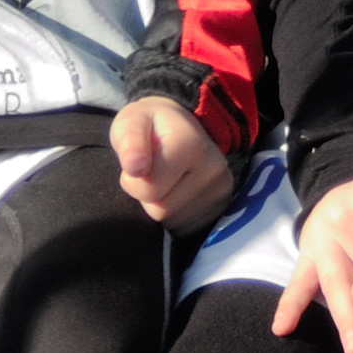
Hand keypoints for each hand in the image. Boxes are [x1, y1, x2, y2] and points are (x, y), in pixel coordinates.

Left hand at [111, 97, 238, 232]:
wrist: (182, 129)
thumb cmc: (149, 128)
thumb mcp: (131, 124)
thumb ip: (129, 142)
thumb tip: (135, 168)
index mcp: (191, 144)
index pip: (148, 190)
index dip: (133, 182)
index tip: (139, 164)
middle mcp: (214, 168)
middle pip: (161, 210)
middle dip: (147, 196)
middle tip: (152, 174)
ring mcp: (222, 190)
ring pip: (172, 222)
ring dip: (160, 207)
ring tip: (166, 182)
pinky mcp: (223, 207)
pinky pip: (186, 229)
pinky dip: (175, 216)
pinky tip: (177, 194)